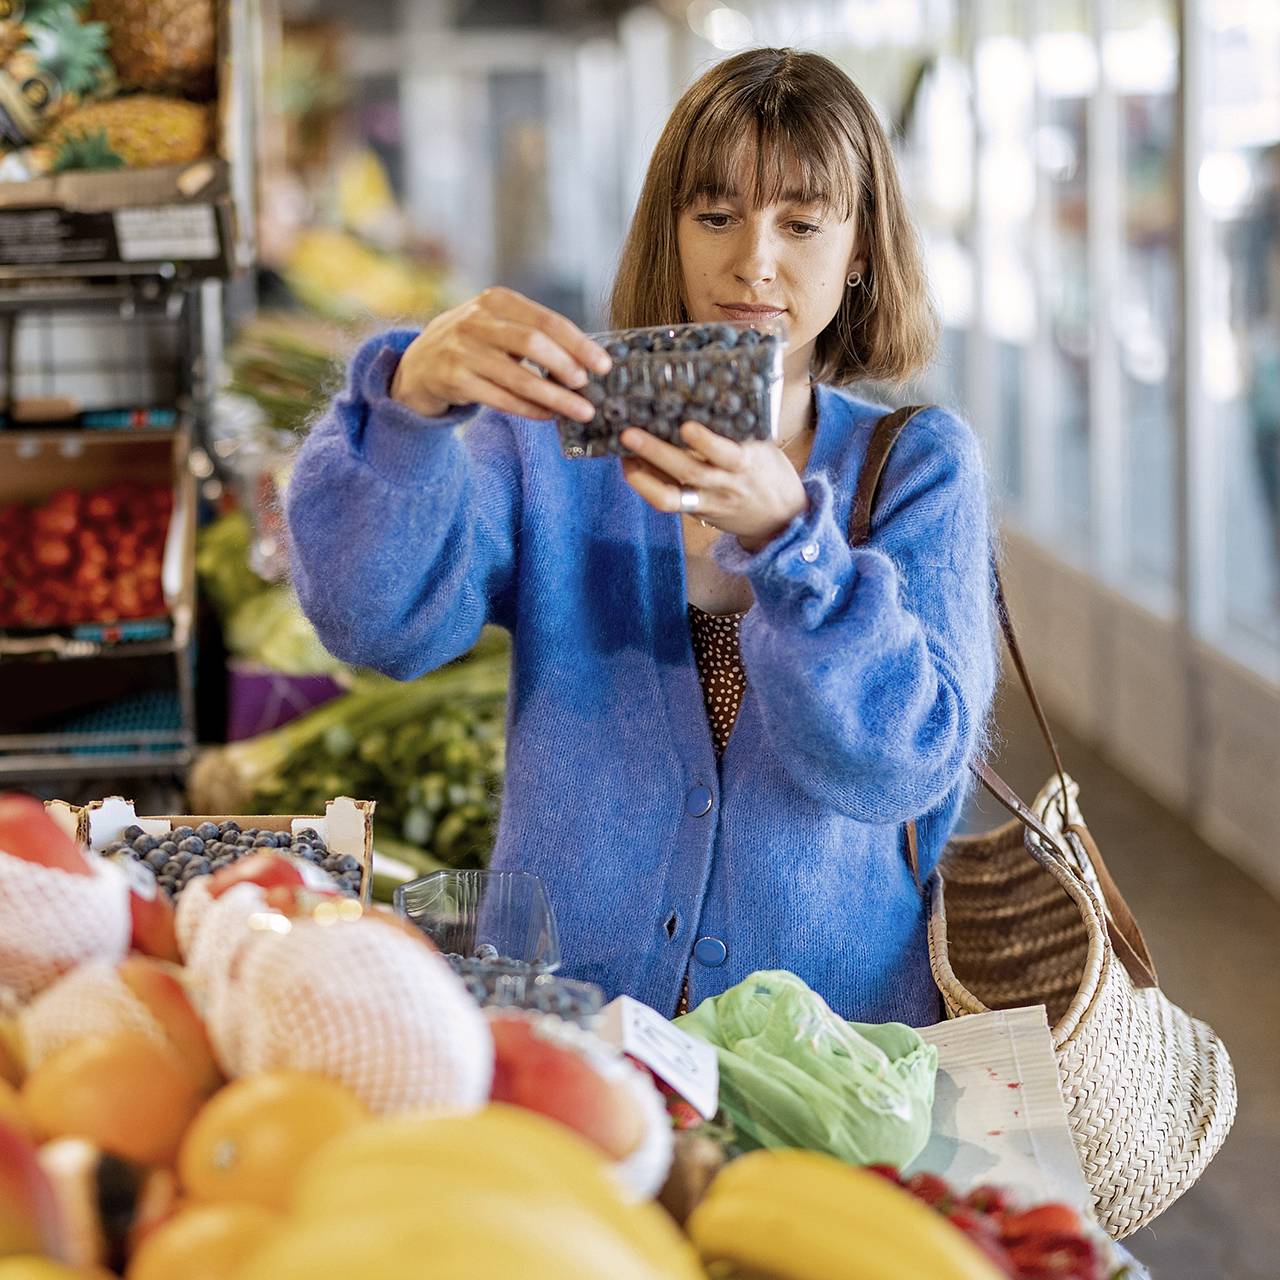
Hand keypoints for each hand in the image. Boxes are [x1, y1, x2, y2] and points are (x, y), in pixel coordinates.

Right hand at [390, 286, 611, 421]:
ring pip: (518, 377)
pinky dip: (529, 409)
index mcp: (496, 301)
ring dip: (554, 397)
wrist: (418, 366)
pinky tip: (548, 416)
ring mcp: (461, 350)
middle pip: (533, 344)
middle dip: (566, 367)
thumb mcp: (498, 328)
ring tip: (580, 411)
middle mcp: (476, 320)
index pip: (546, 320)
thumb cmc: (473, 347)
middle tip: (588, 387)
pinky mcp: (453, 380)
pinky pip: (501, 398)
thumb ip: (534, 337)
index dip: (578, 343)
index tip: (604, 365)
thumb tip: (586, 360)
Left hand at [620, 422, 808, 550]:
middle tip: (629, 432)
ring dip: (642, 472)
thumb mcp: (764, 446)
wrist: (781, 519)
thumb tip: (710, 388)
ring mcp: (709, 501)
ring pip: (670, 495)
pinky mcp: (697, 514)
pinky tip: (629, 465)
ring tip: (622, 450)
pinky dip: (646, 484)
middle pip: (689, 471)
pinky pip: (668, 502)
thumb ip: (739, 427)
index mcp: (748, 462)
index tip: (686, 426)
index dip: (706, 443)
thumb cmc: (770, 472)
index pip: (728, 454)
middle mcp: (726, 483)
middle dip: (657, 452)